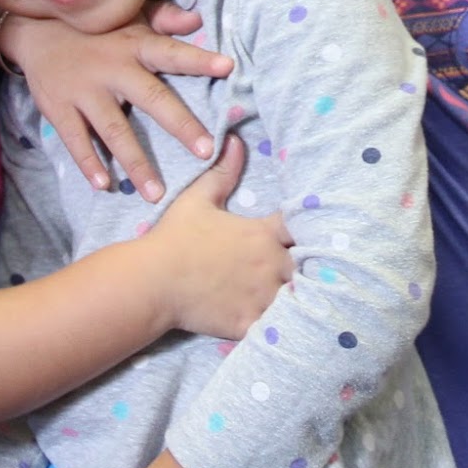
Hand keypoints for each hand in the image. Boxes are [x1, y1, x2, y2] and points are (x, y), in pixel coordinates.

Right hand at [2, 7, 234, 202]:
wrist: (32, 29)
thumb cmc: (94, 27)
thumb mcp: (127, 15)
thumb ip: (164, 17)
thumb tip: (198, 19)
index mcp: (135, 46)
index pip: (172, 53)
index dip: (199, 59)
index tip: (228, 67)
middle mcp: (113, 69)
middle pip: (152, 98)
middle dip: (181, 125)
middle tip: (206, 152)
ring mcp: (85, 91)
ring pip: (114, 130)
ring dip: (136, 163)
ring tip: (156, 193)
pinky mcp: (59, 108)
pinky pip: (76, 140)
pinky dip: (88, 163)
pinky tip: (103, 185)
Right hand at [143, 136, 293, 338]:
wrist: (152, 281)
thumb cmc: (174, 238)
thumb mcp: (198, 198)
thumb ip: (222, 172)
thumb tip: (235, 140)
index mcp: (263, 234)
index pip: (304, 228)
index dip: (311, 230)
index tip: (309, 234)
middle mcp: (271, 264)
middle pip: (310, 266)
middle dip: (311, 267)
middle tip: (315, 270)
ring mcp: (262, 295)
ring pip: (300, 298)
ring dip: (303, 297)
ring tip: (308, 299)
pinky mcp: (251, 322)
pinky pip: (280, 327)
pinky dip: (285, 326)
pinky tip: (288, 325)